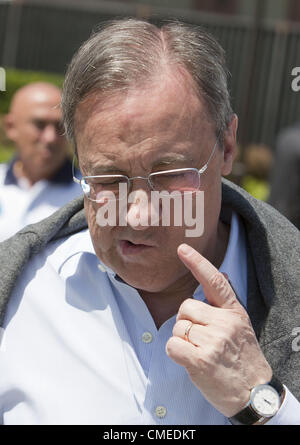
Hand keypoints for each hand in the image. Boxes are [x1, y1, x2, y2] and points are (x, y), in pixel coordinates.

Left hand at [165, 243, 271, 417]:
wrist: (253, 392)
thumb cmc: (242, 357)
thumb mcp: (240, 325)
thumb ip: (225, 304)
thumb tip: (220, 276)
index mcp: (233, 311)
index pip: (214, 281)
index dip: (197, 263)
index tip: (182, 248)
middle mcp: (224, 323)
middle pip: (185, 307)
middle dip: (186, 321)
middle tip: (200, 339)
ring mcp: (213, 341)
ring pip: (178, 327)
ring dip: (182, 340)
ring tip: (200, 352)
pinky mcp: (200, 360)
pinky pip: (172, 345)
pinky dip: (175, 353)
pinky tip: (191, 361)